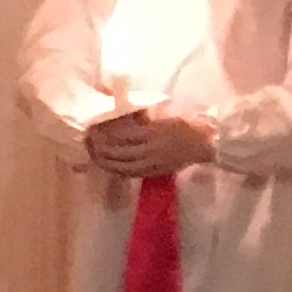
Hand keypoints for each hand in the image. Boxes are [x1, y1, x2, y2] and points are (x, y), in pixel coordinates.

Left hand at [85, 109, 214, 177]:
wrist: (204, 144)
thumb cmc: (185, 126)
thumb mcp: (162, 118)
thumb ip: (142, 121)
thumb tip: (122, 119)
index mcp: (151, 133)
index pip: (121, 136)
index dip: (104, 134)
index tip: (92, 129)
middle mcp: (148, 150)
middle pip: (117, 153)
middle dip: (99, 148)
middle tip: (87, 142)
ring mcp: (151, 164)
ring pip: (120, 166)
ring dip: (104, 162)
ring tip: (93, 155)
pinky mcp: (153, 172)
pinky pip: (130, 173)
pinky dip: (116, 169)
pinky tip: (109, 166)